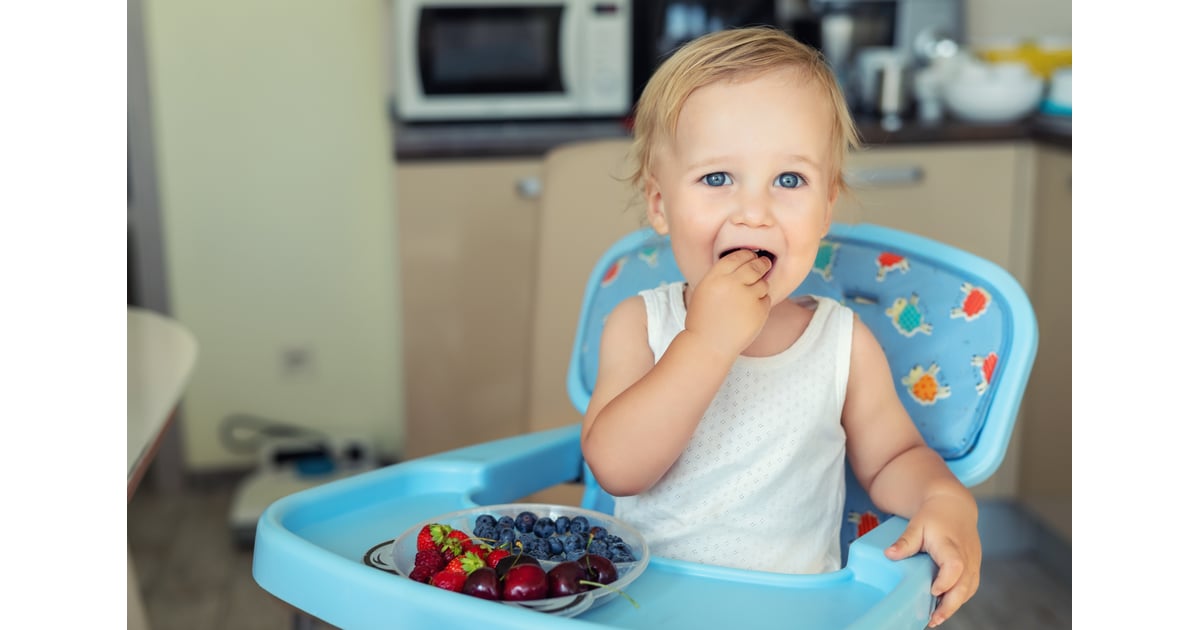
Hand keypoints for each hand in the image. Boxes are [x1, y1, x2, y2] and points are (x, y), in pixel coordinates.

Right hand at [683, 249, 771, 356]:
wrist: (708, 345)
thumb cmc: (704, 318)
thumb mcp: (704, 290)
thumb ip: (722, 276)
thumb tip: (746, 260)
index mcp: (715, 277)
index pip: (737, 256)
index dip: (747, 254)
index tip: (751, 256)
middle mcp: (731, 284)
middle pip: (755, 265)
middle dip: (761, 264)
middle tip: (765, 263)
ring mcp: (747, 297)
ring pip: (763, 283)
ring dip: (760, 286)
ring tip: (749, 297)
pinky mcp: (759, 311)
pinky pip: (766, 300)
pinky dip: (761, 303)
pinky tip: (749, 312)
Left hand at [884, 495, 981, 627]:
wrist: (954, 507)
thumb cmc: (935, 516)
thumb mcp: (917, 524)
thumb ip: (906, 541)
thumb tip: (889, 554)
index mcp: (952, 546)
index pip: (955, 566)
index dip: (946, 581)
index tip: (933, 591)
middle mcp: (967, 557)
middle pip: (965, 585)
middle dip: (950, 605)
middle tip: (933, 619)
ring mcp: (973, 563)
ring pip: (969, 589)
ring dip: (954, 605)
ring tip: (935, 618)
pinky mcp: (973, 568)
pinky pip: (969, 587)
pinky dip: (958, 598)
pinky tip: (943, 607)